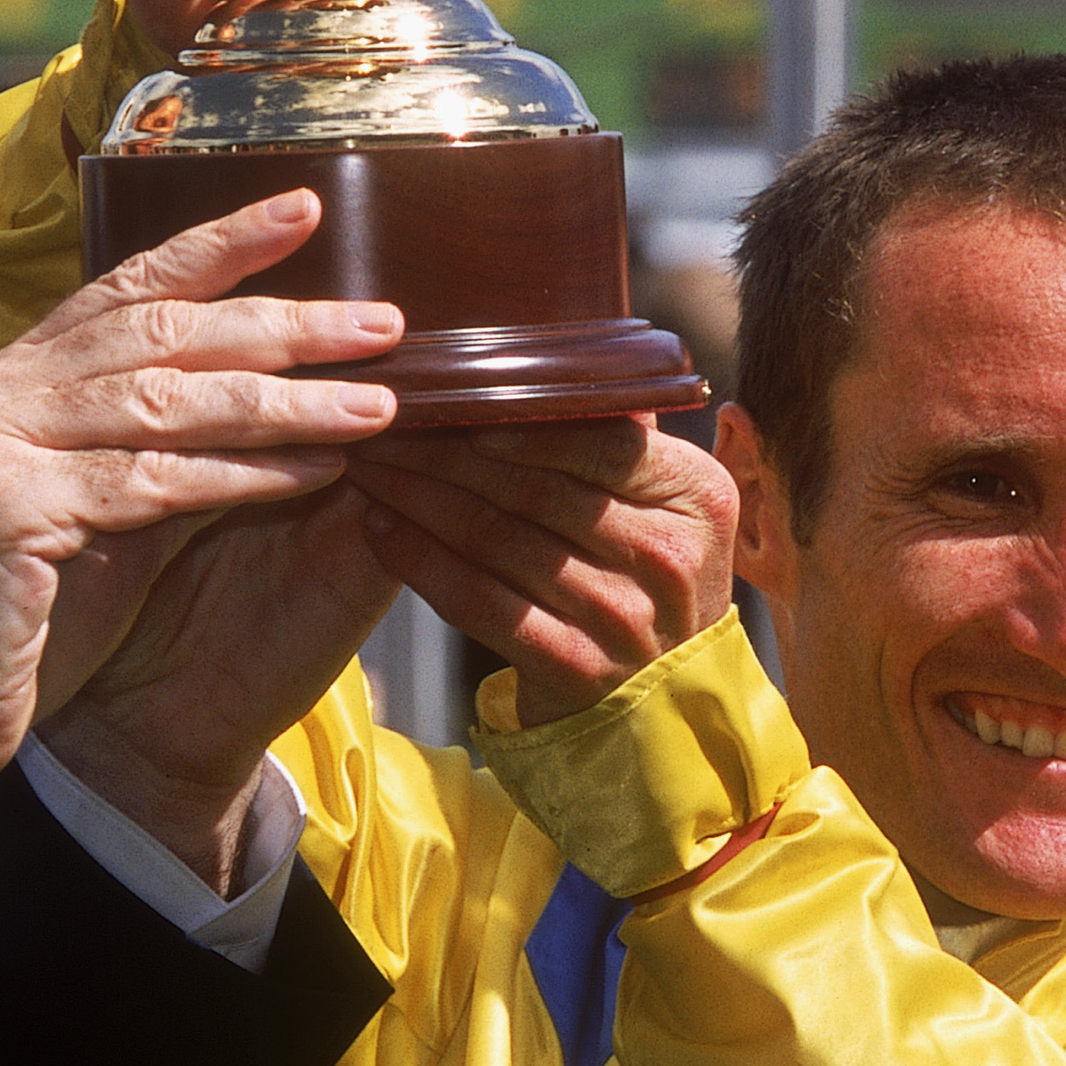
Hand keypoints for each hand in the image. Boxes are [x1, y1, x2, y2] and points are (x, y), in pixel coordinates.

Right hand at [0, 194, 399, 814]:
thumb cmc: (15, 626)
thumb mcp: (98, 517)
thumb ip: (162, 451)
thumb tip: (280, 401)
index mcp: (10, 378)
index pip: (127, 288)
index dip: (219, 244)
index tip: (305, 208)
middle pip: (159, 332)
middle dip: (281, 320)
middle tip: (385, 322)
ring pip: (164, 401)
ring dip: (284, 402)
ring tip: (377, 404)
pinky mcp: (8, 510)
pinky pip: (150, 481)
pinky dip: (242, 477)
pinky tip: (316, 475)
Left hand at [346, 420, 735, 726]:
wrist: (664, 702)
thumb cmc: (649, 579)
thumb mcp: (668, 507)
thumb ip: (621, 445)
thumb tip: (537, 363)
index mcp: (698, 497)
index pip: (600, 442)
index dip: (518, 421)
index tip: (449, 399)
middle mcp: (668, 557)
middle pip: (536, 489)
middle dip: (444, 451)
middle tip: (380, 422)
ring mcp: (623, 617)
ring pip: (497, 540)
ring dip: (418, 498)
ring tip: (367, 465)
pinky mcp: (575, 667)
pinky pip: (479, 602)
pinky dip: (422, 562)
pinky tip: (380, 529)